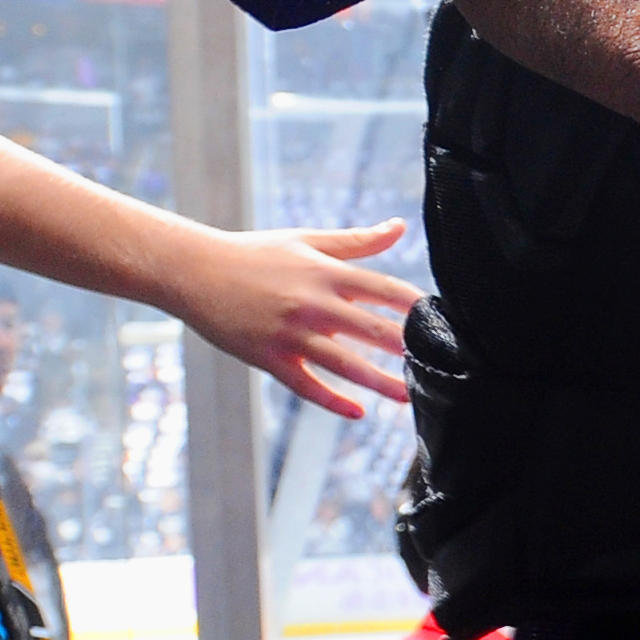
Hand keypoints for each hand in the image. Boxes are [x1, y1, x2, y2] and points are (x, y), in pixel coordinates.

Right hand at [164, 219, 422, 419]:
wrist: (193, 270)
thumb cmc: (254, 253)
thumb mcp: (306, 240)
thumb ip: (356, 242)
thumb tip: (400, 227)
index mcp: (326, 272)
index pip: (385, 290)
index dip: (417, 306)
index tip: (446, 321)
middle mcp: (312, 303)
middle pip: (372, 330)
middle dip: (409, 349)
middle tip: (441, 365)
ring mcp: (290, 333)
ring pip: (345, 364)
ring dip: (380, 382)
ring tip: (410, 396)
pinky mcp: (268, 358)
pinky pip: (306, 385)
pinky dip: (332, 400)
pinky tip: (358, 411)